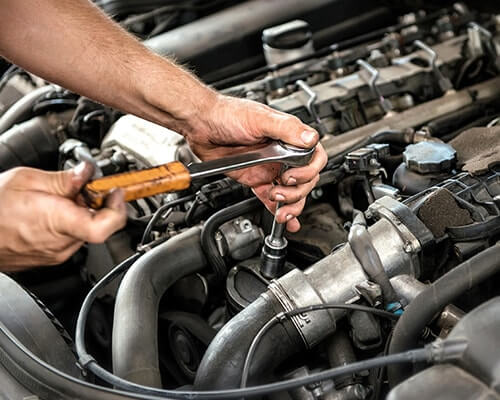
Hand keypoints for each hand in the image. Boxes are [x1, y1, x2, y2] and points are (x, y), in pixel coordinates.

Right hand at [0, 163, 125, 270]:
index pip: (107, 225)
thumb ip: (63, 179)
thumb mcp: (26, 180)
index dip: (119, 207)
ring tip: (61, 198)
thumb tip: (87, 172)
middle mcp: (61, 243)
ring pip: (85, 231)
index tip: (115, 191)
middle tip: (84, 187)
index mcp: (58, 221)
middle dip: (97, 203)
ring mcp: (55, 253)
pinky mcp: (49, 257)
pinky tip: (52, 211)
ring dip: (82, 213)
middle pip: (99, 224)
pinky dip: (70, 223)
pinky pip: (70, 239)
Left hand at [186, 94, 326, 231]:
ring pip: (291, 192)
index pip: (314, 158)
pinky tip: (283, 219)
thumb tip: (310, 139)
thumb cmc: (227, 114)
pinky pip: (271, 197)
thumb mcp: (260, 118)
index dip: (308, 172)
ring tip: (280, 210)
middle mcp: (282, 154)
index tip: (293, 177)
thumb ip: (287, 129)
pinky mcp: (256, 179)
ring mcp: (270, 167)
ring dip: (291, 205)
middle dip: (297, 192)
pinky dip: (277, 209)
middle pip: (305, 180)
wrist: (201, 125)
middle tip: (280, 192)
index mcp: (288, 138)